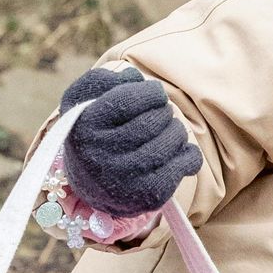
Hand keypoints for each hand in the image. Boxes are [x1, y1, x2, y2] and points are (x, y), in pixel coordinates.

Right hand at [57, 66, 201, 217]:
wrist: (92, 184)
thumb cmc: (95, 131)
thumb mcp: (83, 100)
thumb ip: (102, 80)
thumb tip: (134, 77)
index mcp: (84, 127)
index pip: (129, 99)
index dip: (150, 92)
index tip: (154, 94)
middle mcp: (101, 156)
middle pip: (153, 121)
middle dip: (164, 112)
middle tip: (162, 114)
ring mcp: (125, 179)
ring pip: (171, 141)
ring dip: (176, 130)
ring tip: (168, 131)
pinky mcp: (148, 196)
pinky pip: (186, 164)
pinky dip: (189, 153)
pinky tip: (176, 152)